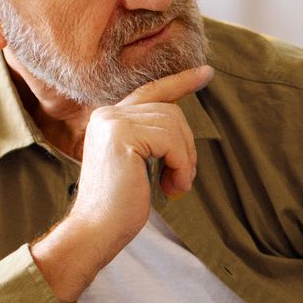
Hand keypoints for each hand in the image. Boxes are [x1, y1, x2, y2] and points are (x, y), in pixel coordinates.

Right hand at [32, 64, 212, 300]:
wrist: (96, 230)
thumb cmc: (121, 205)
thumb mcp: (139, 164)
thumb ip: (153, 138)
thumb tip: (181, 123)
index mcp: (110, 118)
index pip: (151, 92)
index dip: (180, 82)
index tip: (206, 72)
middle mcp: (107, 114)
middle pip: (171, 111)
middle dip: (186, 145)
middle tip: (181, 179)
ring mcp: (112, 122)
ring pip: (174, 124)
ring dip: (184, 160)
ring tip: (175, 186)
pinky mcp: (121, 135)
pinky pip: (171, 140)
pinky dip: (181, 165)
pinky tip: (172, 188)